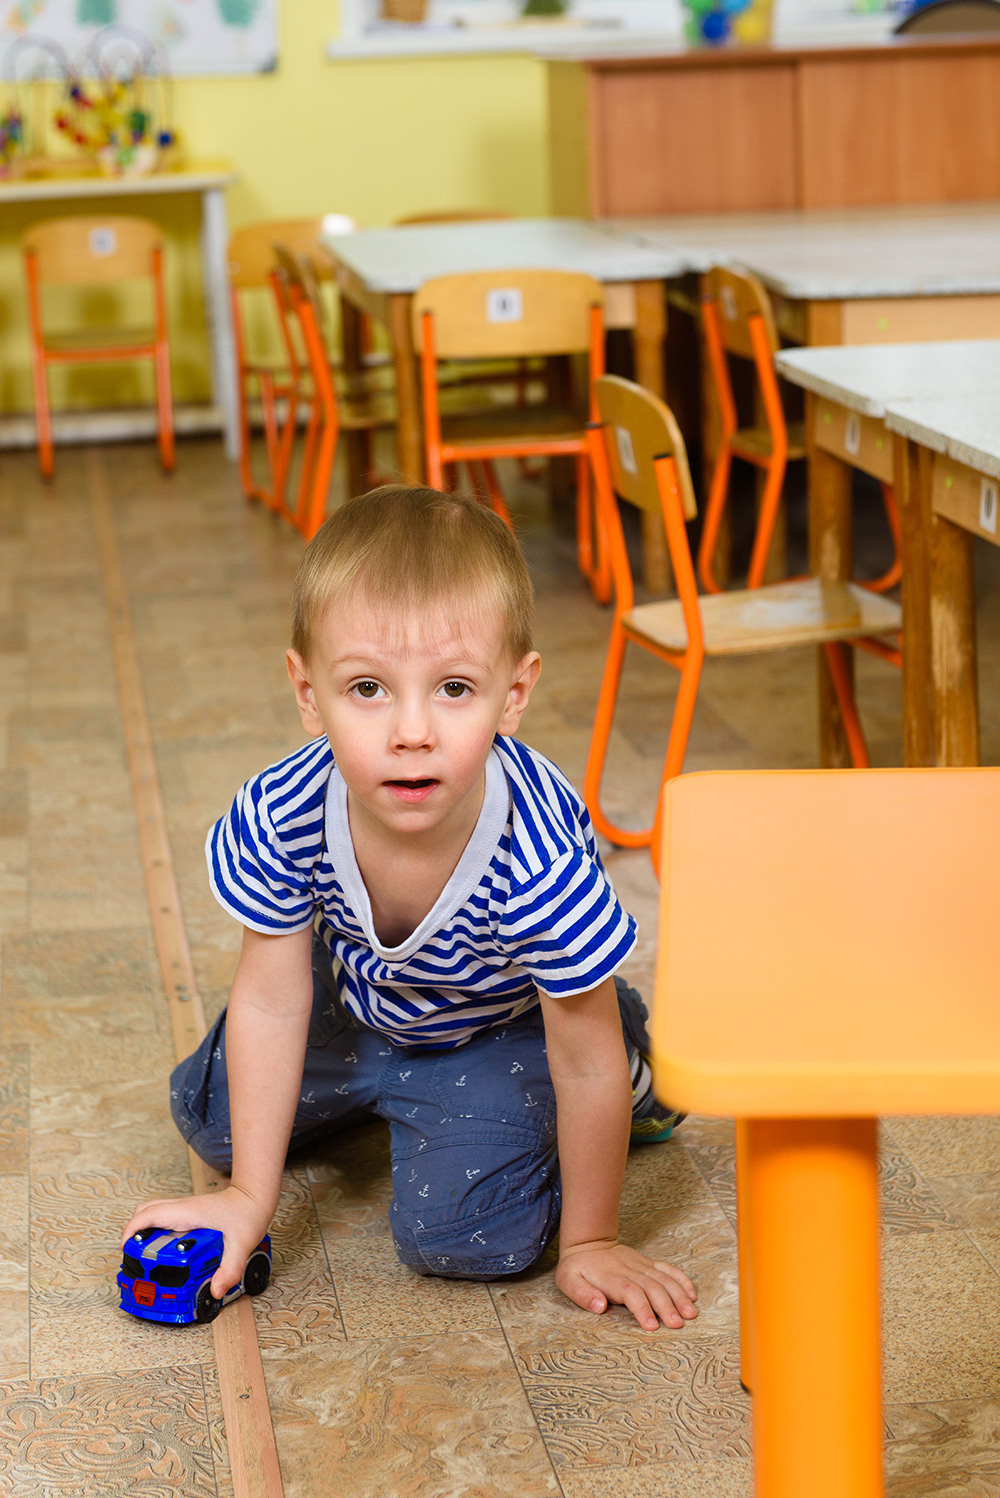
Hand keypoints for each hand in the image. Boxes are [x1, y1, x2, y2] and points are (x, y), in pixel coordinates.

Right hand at [120, 1185, 272, 1300]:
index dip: (131, 1231)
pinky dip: (154, 1230)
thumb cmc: (248, 1213)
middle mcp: (182, 1208)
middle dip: (132, 1233)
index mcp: (188, 1213)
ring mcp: (184, 1209)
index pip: (149, 1214)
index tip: (126, 1250)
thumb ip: (230, 1269)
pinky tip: (165, 1250)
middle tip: (135, 1258)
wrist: (254, 1197)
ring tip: (146, 1256)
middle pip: (144, 1211)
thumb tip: (216, 1291)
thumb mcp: (242, 1245)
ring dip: (142, 1230)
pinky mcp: (188, 1214)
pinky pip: (163, 1217)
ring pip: (152, 1212)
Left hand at [556, 1238, 698, 1330]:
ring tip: (690, 1313)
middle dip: (667, 1306)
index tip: (652, 1325)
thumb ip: (581, 1294)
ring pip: (663, 1279)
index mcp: (611, 1278)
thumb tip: (599, 1306)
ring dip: (679, 1295)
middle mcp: (629, 1270)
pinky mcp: (648, 1263)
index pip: (630, 1292)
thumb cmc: (578, 1267)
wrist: (589, 1242)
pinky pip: (668, 1269)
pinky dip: (681, 1280)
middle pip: (652, 1287)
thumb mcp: (567, 1280)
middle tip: (678, 1324)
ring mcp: (641, 1265)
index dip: (642, 1308)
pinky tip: (692, 1294)